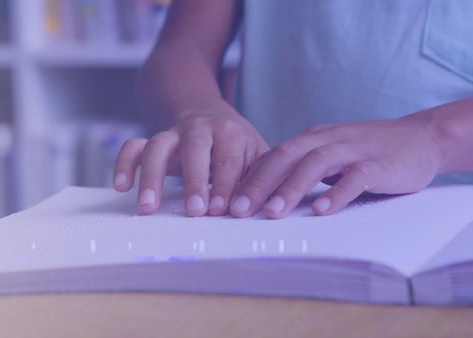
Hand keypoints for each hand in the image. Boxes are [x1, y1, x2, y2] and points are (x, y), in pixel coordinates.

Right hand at [114, 109, 267, 216]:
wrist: (209, 115)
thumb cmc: (237, 146)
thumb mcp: (256, 155)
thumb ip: (261, 178)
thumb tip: (268, 208)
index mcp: (230, 133)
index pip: (228, 159)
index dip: (226, 185)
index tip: (222, 211)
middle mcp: (200, 129)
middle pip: (194, 148)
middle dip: (194, 180)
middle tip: (194, 211)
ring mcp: (172, 133)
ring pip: (157, 146)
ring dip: (151, 176)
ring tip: (147, 206)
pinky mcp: (153, 140)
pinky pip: (133, 146)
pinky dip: (124, 163)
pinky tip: (121, 185)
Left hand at [229, 114, 443, 218]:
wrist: (422, 137)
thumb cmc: (368, 152)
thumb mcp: (330, 155)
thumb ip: (303, 169)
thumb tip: (266, 194)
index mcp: (312, 139)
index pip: (273, 156)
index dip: (249, 179)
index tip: (228, 202)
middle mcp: (328, 139)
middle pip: (286, 157)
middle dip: (259, 184)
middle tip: (238, 210)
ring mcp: (354, 149)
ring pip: (316, 164)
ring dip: (291, 189)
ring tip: (272, 213)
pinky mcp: (379, 163)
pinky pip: (355, 176)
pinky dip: (337, 193)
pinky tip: (322, 211)